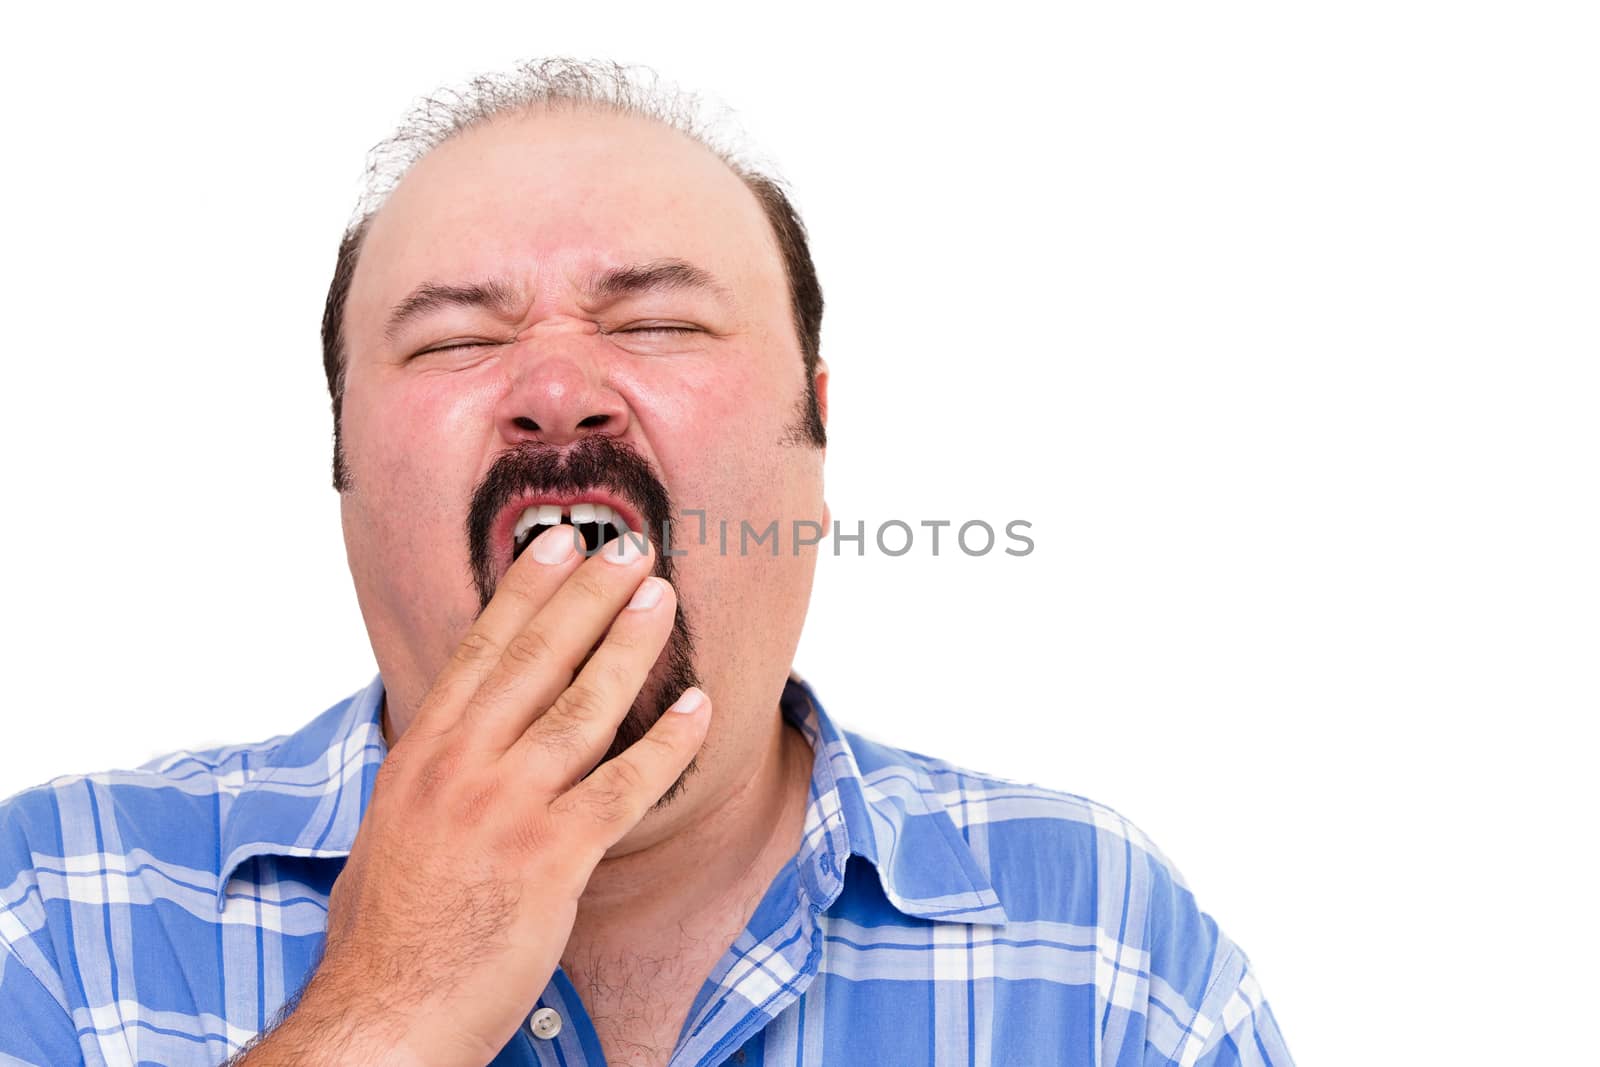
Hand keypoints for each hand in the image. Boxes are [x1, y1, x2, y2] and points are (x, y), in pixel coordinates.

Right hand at [234, 525, 709, 1065]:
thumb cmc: (386, 936)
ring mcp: (506, 809)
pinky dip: (667, 745)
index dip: (524, 592)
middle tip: (630, 546)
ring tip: (664, 599)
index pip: (479, 652)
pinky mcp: (550, 857)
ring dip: (629, 648)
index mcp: (422, 757)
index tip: (556, 542)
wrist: (386, 1015)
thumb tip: (447, 744)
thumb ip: (427, 780)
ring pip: (581, 708)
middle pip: (534, 661)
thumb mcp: (389, 834)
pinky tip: (699, 710)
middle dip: (586, 596)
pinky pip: (623, 787)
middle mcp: (461, 768)